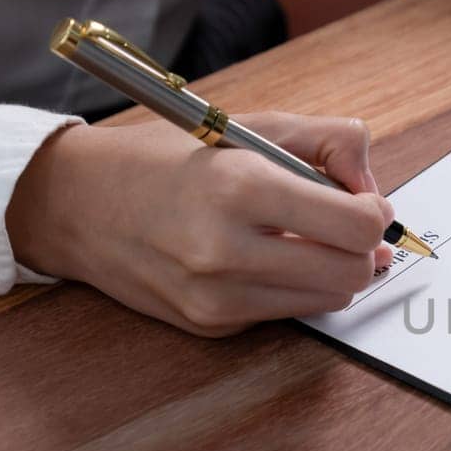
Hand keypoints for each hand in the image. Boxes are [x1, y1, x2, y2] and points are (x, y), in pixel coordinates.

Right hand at [6, 112, 393, 335]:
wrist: (75, 203)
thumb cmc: (167, 158)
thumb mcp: (247, 125)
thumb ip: (328, 143)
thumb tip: (374, 189)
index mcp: (240, 188)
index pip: (355, 226)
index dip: (375, 213)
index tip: (365, 202)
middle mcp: (226, 249)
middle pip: (351, 273)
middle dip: (362, 249)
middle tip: (344, 225)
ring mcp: (216, 296)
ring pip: (328, 300)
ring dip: (332, 271)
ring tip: (304, 239)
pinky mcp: (210, 325)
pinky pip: (286, 313)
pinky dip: (291, 288)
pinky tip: (262, 259)